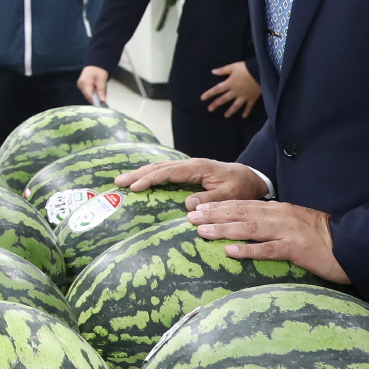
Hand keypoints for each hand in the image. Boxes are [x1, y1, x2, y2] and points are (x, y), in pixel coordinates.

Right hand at [76, 66, 109, 105]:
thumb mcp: (102, 79)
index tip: (101, 106)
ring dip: (95, 98)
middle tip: (104, 104)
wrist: (95, 65)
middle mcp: (80, 85)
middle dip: (96, 100)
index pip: (89, 95)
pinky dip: (93, 95)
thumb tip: (102, 100)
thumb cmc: (99, 70)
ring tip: (102, 100)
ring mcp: (80, 86)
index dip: (95, 102)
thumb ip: (101, 90)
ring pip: (88, 96)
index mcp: (85, 82)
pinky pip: (88, 93)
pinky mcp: (82, 87)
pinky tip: (98, 96)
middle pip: (88, 96)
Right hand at [118, 156, 267, 205]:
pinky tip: (141, 179)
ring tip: (123, 180)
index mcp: (198, 168)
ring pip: (160, 167)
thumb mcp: (230, 195)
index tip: (135, 187)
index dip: (150, 179)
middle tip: (118, 182)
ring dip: (141, 173)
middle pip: (159, 167)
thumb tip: (187, 204)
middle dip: (138, 173)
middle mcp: (190, 164)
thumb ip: (210, 199)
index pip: (168, 172)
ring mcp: (188, 166)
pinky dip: (150, 174)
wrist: (250, 177)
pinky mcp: (188, 171)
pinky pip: (165, 171)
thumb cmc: (241, 187)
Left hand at [188, 199, 348, 282]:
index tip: (198, 207)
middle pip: (241, 212)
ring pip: (249, 228)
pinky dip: (248, 250)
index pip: (243, 204)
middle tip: (190, 217)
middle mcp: (280, 216)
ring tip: (202, 231)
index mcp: (279, 209)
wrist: (352, 244)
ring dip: (223, 229)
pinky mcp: (296, 249)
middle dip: (214, 214)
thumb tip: (248, 225)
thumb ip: (273, 222)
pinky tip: (230, 252)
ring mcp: (287, 231)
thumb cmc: (323, 237)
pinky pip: (268, 250)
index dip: (219, 206)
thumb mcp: (295, 223)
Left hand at [200, 62, 262, 117]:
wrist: (261, 72)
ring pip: (235, 105)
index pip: (217, 89)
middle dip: (216, 104)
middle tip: (210, 109)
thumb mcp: (233, 67)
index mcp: (230, 83)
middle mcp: (235, 92)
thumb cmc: (246, 68)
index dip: (209, 94)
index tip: (202, 99)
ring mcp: (244, 96)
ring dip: (230, 111)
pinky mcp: (252, 98)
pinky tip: (244, 116)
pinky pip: (249, 106)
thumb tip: (213, 72)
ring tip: (226, 116)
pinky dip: (247, 111)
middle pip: (224, 99)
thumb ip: (223, 70)